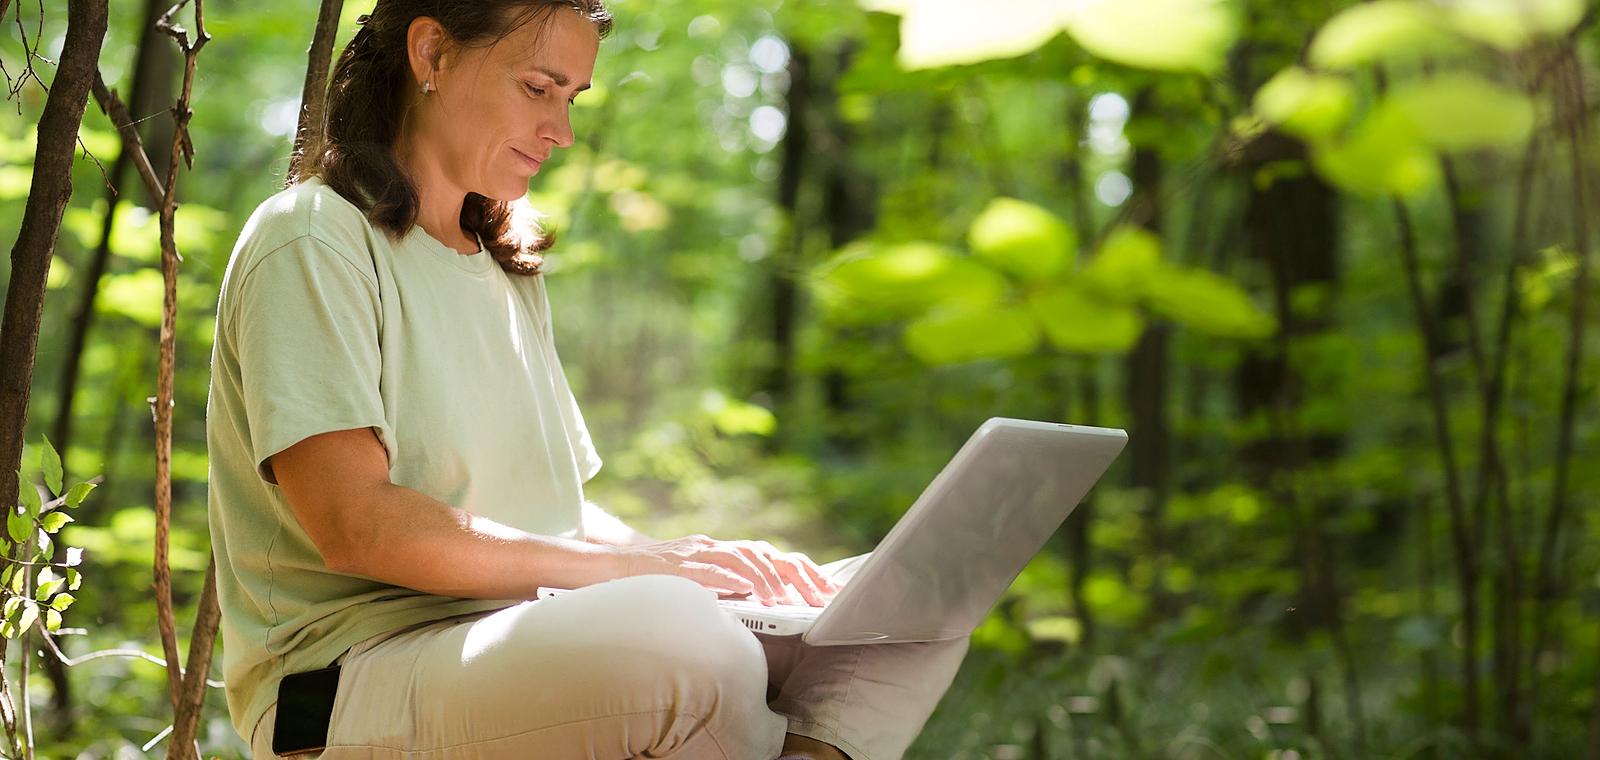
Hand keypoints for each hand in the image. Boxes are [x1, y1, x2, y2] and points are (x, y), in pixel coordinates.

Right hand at [616, 535, 839, 606]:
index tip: (828, 592)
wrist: (605, 568)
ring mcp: (696, 552)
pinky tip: (749, 591)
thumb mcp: (695, 585)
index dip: (803, 572)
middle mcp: (713, 547)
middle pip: (768, 553)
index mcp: (721, 552)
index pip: (771, 557)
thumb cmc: (650, 583)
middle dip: (799, 575)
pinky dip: (732, 578)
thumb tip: (757, 610)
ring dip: (769, 578)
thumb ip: (723, 591)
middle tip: (824, 598)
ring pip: (743, 557)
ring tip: (787, 599)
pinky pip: (709, 568)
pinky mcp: (677, 564)